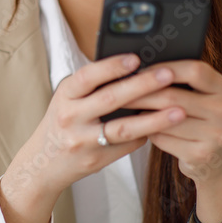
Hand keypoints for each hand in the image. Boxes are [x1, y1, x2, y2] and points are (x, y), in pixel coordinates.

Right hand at [0, 52, 185, 222]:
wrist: (43, 164)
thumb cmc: (62, 123)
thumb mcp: (67, 99)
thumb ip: (92, 86)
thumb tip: (132, 67)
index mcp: (64, 96)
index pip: (88, 76)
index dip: (112, 66)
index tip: (136, 58)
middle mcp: (71, 117)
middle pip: (110, 99)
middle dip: (142, 85)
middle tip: (168, 75)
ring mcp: (83, 141)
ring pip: (123, 128)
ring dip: (154, 119)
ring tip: (179, 110)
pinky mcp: (96, 160)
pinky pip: (127, 145)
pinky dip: (146, 135)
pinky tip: (164, 128)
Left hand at [106, 59, 221, 186]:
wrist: (214, 158)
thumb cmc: (194, 119)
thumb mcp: (195, 97)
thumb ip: (176, 82)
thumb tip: (136, 70)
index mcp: (221, 88)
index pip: (195, 71)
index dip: (164, 68)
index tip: (140, 69)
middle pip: (174, 97)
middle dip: (141, 93)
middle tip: (116, 91)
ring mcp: (215, 134)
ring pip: (166, 120)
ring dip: (140, 114)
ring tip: (122, 108)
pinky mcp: (201, 154)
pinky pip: (164, 139)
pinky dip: (148, 132)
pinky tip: (137, 128)